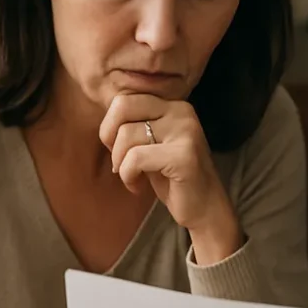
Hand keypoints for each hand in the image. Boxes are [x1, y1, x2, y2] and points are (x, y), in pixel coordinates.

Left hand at [99, 93, 242, 263]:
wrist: (204, 208)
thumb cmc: (172, 178)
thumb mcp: (152, 143)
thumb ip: (134, 123)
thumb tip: (103, 117)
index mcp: (174, 105)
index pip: (124, 99)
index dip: (110, 126)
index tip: (120, 150)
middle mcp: (182, 112)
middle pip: (122, 108)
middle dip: (110, 140)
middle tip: (119, 163)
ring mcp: (186, 132)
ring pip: (126, 135)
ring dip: (120, 164)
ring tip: (134, 178)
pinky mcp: (183, 156)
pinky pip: (135, 158)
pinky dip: (128, 176)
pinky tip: (138, 188)